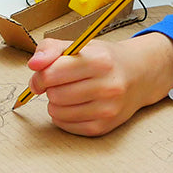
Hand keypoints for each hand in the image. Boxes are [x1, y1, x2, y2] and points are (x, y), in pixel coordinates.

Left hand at [26, 33, 172, 135]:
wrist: (139, 76)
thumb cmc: (104, 59)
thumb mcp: (79, 45)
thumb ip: (50, 49)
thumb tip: (33, 65)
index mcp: (99, 60)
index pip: (52, 73)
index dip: (39, 75)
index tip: (41, 76)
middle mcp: (107, 86)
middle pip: (54, 94)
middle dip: (50, 89)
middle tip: (59, 83)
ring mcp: (107, 109)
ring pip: (57, 112)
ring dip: (55, 103)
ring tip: (68, 93)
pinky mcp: (104, 126)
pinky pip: (66, 125)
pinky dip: (63, 116)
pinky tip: (74, 105)